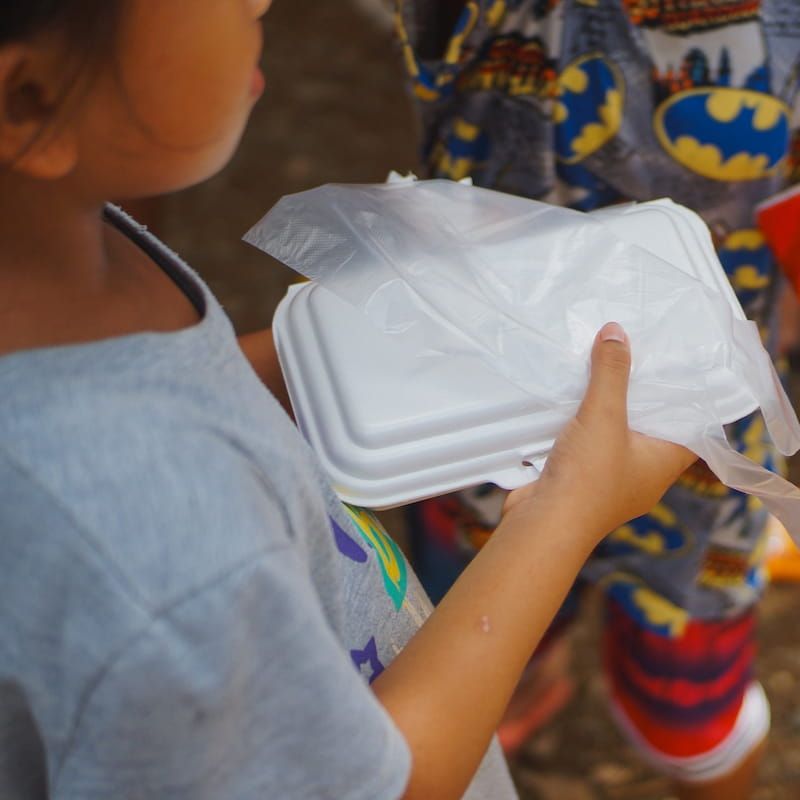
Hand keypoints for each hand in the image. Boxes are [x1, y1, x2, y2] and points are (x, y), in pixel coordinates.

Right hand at [505, 322, 695, 540]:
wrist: (544, 524)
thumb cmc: (588, 478)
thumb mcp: (604, 415)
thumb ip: (612, 372)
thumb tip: (616, 332)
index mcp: (664, 464)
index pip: (689, 427)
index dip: (685, 399)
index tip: (675, 370)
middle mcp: (642, 475)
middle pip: (650, 428)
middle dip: (640, 398)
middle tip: (634, 360)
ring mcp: (609, 481)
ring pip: (615, 437)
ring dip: (606, 412)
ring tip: (601, 374)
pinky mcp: (579, 482)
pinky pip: (587, 447)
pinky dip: (581, 427)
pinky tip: (569, 404)